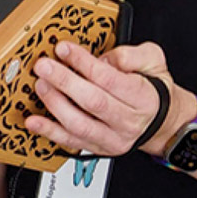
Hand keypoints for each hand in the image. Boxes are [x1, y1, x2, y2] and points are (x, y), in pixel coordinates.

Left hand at [26, 40, 194, 157]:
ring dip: (55, 104)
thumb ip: (132, 55)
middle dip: (64, 81)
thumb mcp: (154, 62)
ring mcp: (112, 138)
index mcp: (143, 98)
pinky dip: (50, 132)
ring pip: (79, 124)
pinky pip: (71, 142)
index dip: (84, 63)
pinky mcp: (98, 148)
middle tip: (44, 66)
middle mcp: (128, 121)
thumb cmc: (153, 89)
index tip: (64, 49)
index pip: (110, 79)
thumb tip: (105, 58)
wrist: (162, 122)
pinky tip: (33, 121)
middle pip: (93, 102)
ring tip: (40, 85)